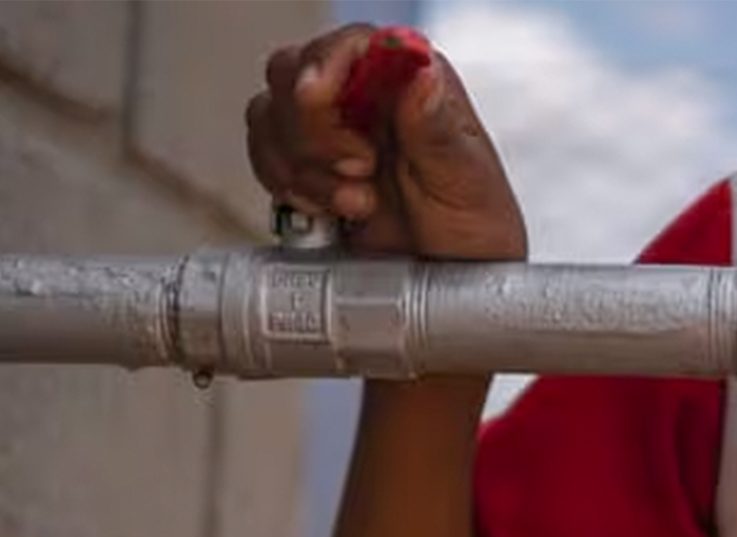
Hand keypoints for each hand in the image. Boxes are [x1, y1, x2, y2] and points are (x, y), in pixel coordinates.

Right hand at [246, 27, 527, 260]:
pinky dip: (285, 185)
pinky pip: (263, 155)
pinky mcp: (304, 169)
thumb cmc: (474, 238)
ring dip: (303, 167)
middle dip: (314, 129)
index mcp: (410, 85)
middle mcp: (365, 99)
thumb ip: (438, 131)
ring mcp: (329, 133)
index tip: (316, 95)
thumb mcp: (467, 187)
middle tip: (361, 172)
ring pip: (270, 114)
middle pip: (294, 72)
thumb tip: (422, 74)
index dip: (328, 61)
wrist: (446, 294)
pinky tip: (327, 213)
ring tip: (356, 206)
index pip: (354, 43)